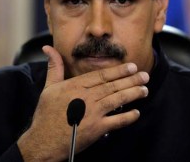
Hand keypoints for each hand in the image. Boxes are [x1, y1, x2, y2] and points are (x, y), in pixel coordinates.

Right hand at [17, 45, 149, 160]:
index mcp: (76, 86)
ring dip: (133, 94)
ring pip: (117, 100)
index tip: (132, 66)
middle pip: (113, 85)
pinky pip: (116, 121)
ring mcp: (92, 113)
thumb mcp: (48, 87)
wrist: (43, 141)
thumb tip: (48, 48)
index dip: (119, 70)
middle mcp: (87, 97)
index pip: (102, 75)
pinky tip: (136, 113)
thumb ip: (54, 67)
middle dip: (132, 80)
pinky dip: (128, 117)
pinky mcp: (96, 129)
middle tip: (145, 76)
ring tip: (145, 90)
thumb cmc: (46, 114)